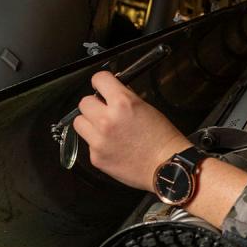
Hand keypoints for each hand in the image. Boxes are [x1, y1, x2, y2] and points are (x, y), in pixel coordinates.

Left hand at [72, 71, 190, 191]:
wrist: (167, 167)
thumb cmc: (164, 140)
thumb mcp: (149, 109)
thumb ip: (127, 99)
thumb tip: (114, 93)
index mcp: (123, 103)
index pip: (99, 79)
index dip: (102, 82)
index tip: (103, 87)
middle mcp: (107, 119)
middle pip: (84, 102)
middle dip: (95, 106)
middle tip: (106, 112)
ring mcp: (98, 140)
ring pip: (79, 122)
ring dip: (89, 123)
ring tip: (104, 129)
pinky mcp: (95, 157)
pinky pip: (88, 144)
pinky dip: (98, 144)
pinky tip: (113, 147)